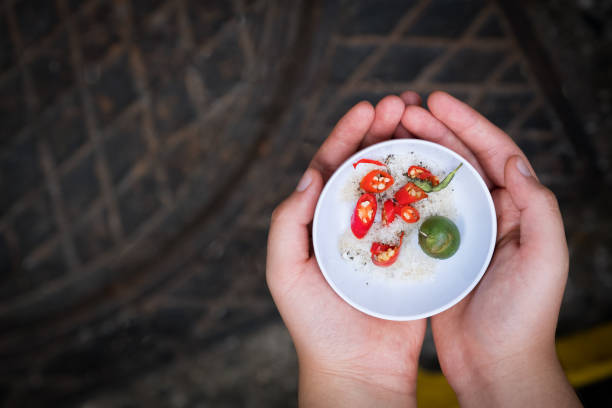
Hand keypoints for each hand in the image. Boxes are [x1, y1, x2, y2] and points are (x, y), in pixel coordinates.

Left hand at [267, 93, 425, 406]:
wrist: (357, 367)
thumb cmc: (314, 323)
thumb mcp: (285, 272)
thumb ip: (287, 223)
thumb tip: (308, 175)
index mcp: (321, 219)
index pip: (333, 166)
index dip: (348, 134)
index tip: (367, 108)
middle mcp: (354, 221)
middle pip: (369, 166)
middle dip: (383, 130)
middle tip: (403, 103)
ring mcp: (386, 234)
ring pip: (399, 182)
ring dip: (410, 149)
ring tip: (424, 121)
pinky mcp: (412, 252)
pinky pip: (422, 212)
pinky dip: (431, 186)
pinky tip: (443, 164)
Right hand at [400, 92, 580, 406]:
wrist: (495, 364)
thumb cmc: (525, 315)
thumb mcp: (545, 259)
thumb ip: (539, 207)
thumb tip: (513, 159)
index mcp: (517, 207)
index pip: (492, 151)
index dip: (466, 121)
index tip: (435, 100)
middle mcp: (488, 212)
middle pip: (458, 158)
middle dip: (431, 128)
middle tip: (400, 108)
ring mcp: (458, 229)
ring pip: (433, 180)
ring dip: (412, 153)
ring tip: (384, 132)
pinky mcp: (433, 250)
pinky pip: (415, 211)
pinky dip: (398, 191)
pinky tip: (378, 179)